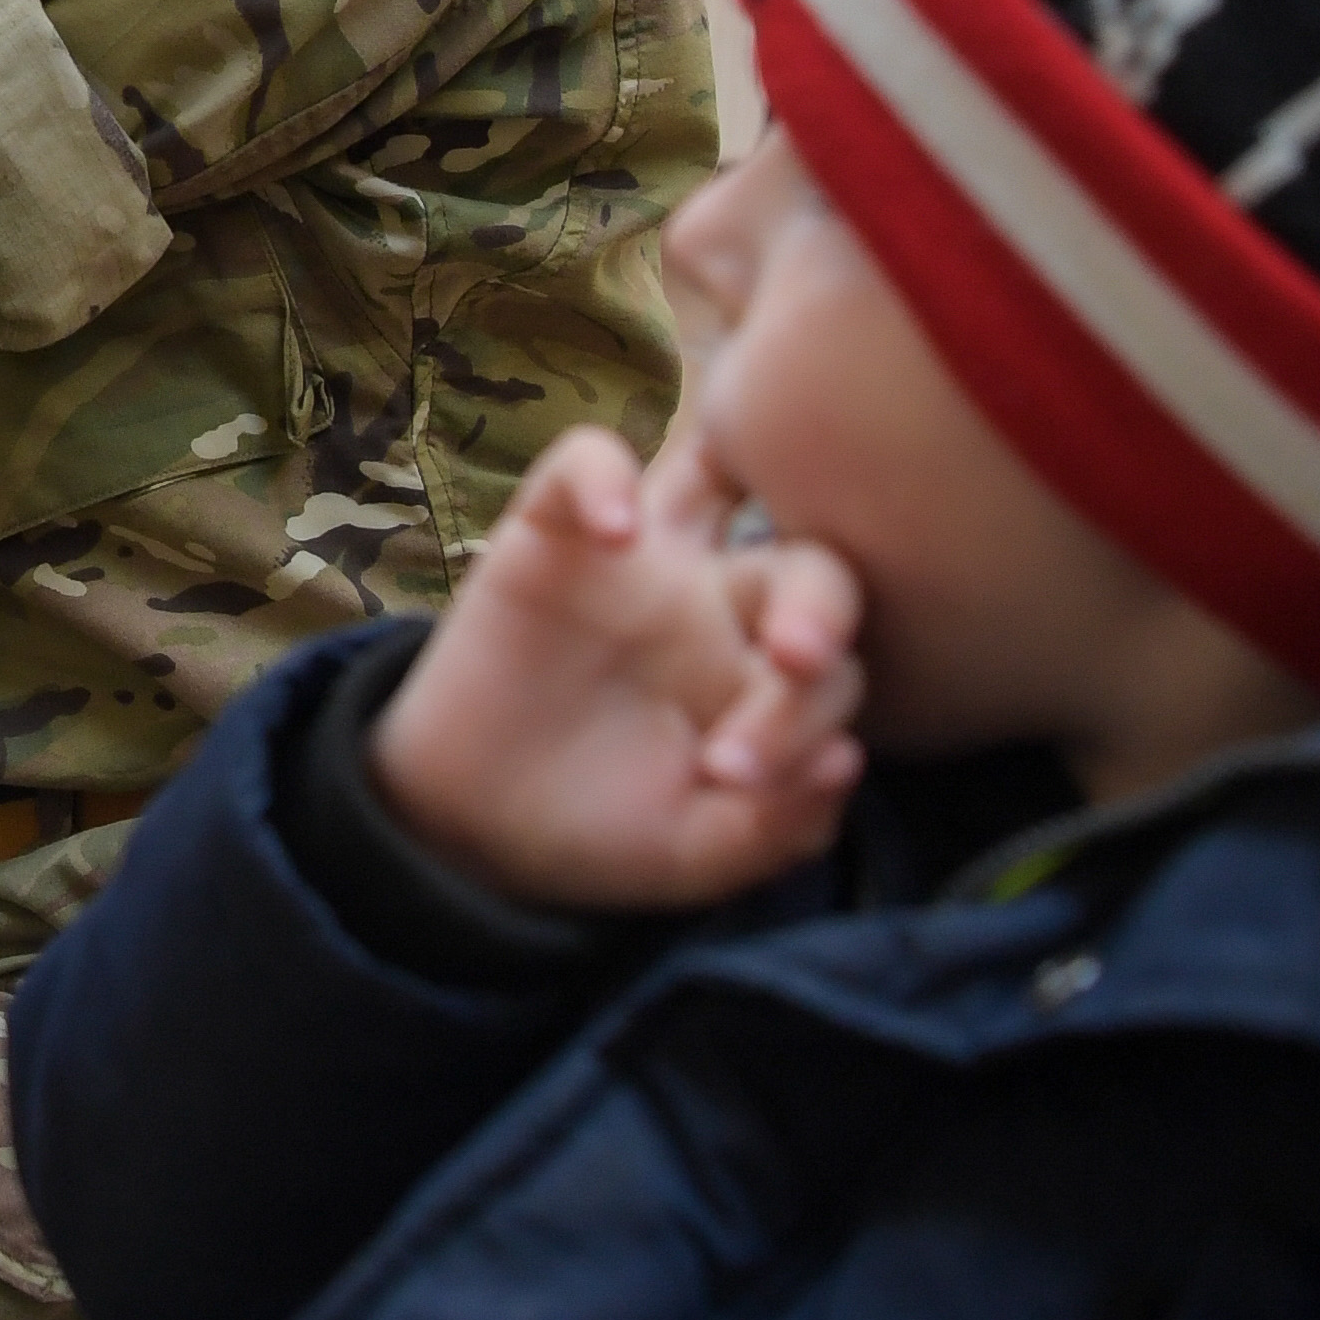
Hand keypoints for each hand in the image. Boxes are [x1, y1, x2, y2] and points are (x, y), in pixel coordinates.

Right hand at [366, 421, 862, 914]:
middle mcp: (721, 606)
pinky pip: (584, 463)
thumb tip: (846, 762)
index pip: (833, 670)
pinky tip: (615, 532)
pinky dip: (603, 477)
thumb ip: (773, 828)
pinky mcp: (551, 531)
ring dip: (741, 472)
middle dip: (822, 608)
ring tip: (740, 532)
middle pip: (811, 562)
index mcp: (766, 683)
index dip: (807, 717)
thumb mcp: (691, 856)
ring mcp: (642, 561)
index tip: (737, 782)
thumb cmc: (596, 832)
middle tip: (797, 660)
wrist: (472, 827)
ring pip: (715, 468)